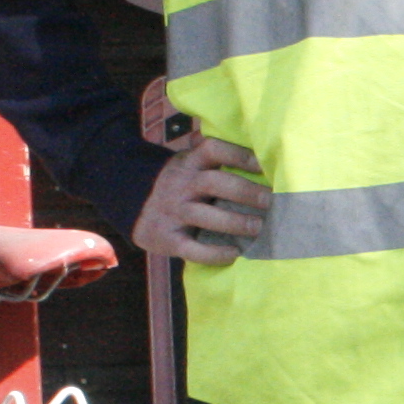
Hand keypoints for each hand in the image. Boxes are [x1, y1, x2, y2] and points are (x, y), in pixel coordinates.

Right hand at [134, 131, 269, 266]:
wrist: (132, 203)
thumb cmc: (178, 184)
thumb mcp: (189, 163)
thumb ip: (212, 158)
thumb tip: (258, 151)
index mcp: (189, 162)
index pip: (213, 149)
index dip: (239, 155)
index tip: (264, 165)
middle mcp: (180, 184)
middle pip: (214, 183)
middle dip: (245, 192)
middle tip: (271, 201)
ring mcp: (172, 212)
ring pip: (204, 216)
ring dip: (235, 222)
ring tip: (259, 228)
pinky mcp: (167, 238)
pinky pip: (192, 248)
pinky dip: (215, 253)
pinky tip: (234, 253)